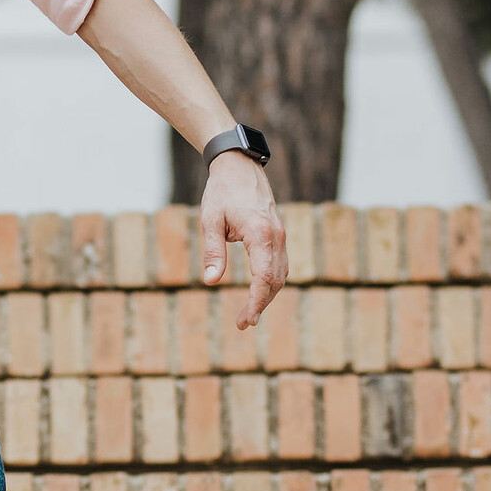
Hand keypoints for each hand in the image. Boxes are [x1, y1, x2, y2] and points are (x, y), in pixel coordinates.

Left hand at [200, 152, 286, 328]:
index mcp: (261, 234)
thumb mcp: (210, 221)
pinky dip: (271, 282)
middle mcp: (277, 236)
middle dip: (260, 304)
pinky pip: (279, 264)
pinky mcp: (278, 234)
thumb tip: (210, 281)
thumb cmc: (221, 192)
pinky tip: (258, 293)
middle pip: (275, 281)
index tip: (246, 320)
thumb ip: (212, 252)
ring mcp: (281, 235)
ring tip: (248, 314)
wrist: (239, 166)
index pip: (264, 278)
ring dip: (266, 296)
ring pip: (280, 274)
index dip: (256, 302)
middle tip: (242, 324)